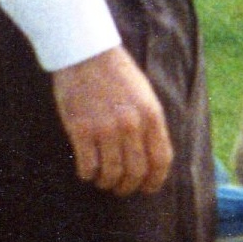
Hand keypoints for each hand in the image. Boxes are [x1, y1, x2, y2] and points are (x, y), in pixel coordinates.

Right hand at [52, 45, 172, 195]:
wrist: (86, 53)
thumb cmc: (116, 74)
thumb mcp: (145, 95)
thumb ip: (150, 124)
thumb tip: (151, 158)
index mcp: (151, 115)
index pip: (161, 159)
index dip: (155, 180)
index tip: (148, 188)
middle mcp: (131, 124)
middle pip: (136, 171)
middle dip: (129, 187)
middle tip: (121, 189)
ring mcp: (105, 128)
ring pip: (111, 173)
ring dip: (107, 183)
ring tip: (103, 181)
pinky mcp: (81, 129)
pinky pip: (88, 165)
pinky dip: (88, 174)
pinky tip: (87, 171)